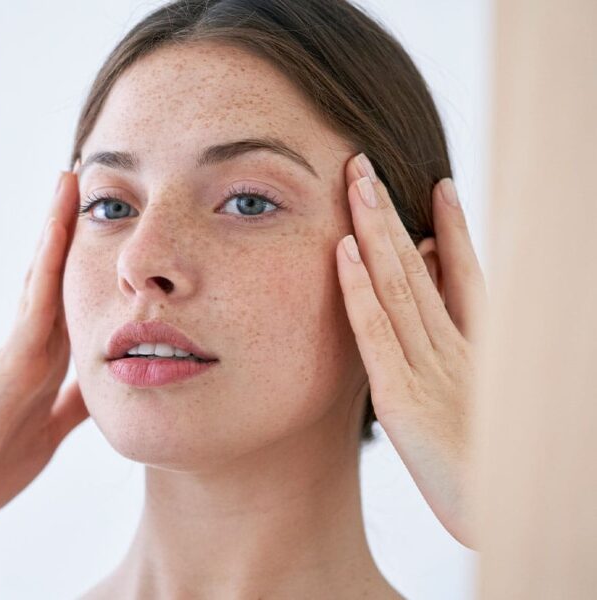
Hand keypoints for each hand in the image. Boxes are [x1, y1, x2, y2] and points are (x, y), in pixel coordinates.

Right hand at [0, 170, 89, 520]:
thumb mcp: (52, 427)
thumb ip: (74, 404)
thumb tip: (105, 388)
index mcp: (46, 360)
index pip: (70, 299)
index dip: (84, 263)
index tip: (104, 227)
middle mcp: (34, 343)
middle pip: (56, 274)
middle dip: (69, 230)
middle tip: (82, 183)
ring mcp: (22, 346)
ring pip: (45, 276)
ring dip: (57, 230)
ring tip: (68, 183)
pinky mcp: (14, 360)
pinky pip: (37, 305)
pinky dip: (49, 266)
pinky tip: (58, 231)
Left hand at [336, 153, 486, 548]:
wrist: (510, 520)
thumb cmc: (498, 481)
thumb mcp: (486, 415)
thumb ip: (470, 371)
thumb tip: (454, 322)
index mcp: (479, 357)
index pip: (462, 279)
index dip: (451, 231)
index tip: (438, 187)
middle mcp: (456, 353)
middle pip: (421, 269)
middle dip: (393, 214)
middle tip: (367, 164)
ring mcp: (430, 372)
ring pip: (398, 286)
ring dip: (376, 230)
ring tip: (357, 180)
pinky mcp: (403, 399)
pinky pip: (377, 333)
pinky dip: (360, 289)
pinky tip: (344, 249)